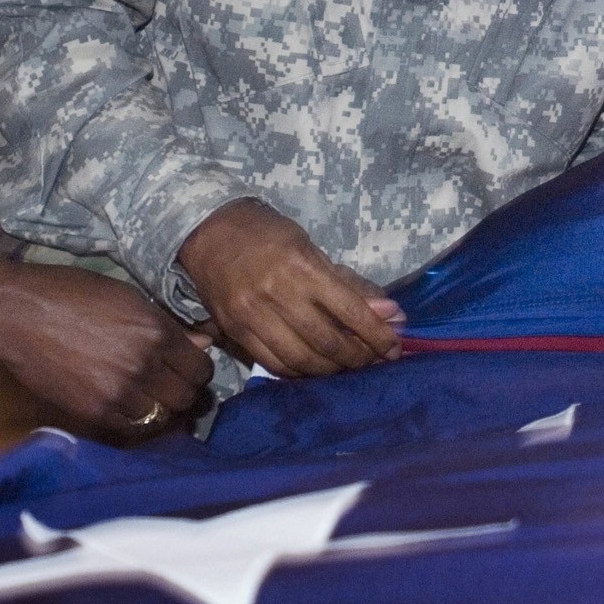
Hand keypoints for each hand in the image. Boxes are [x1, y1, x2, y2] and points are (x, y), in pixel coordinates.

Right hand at [0, 261, 214, 440]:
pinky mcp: (95, 413)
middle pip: (187, 398)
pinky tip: (127, 407)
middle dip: (183, 392)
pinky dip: (136, 422)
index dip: (197, 369)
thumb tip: (204, 342)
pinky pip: (132, 430)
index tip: (187, 367)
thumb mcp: (127, 299)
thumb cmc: (72, 295)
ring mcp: (120, 393)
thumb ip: (167, 325)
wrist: (18, 316)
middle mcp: (145, 365)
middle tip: (170, 385)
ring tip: (147, 397)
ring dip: (160, 410)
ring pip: (163, 418)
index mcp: (156, 331)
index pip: (201, 367)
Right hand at [178, 199, 402, 377]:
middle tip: (375, 361)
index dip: (377, 335)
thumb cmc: (267, 235)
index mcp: (302, 267)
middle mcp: (277, 294)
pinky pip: (275, 364)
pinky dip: (300, 371)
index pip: (350, 311)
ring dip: (332, 370)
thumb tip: (391, 314)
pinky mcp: (235, 333)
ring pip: (303, 360)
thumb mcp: (312, 248)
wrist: (208, 233)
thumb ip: (350, 285)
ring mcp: (253, 317)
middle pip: (328, 342)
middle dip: (359, 357)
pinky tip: (314, 367)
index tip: (394, 347)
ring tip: (348, 366)